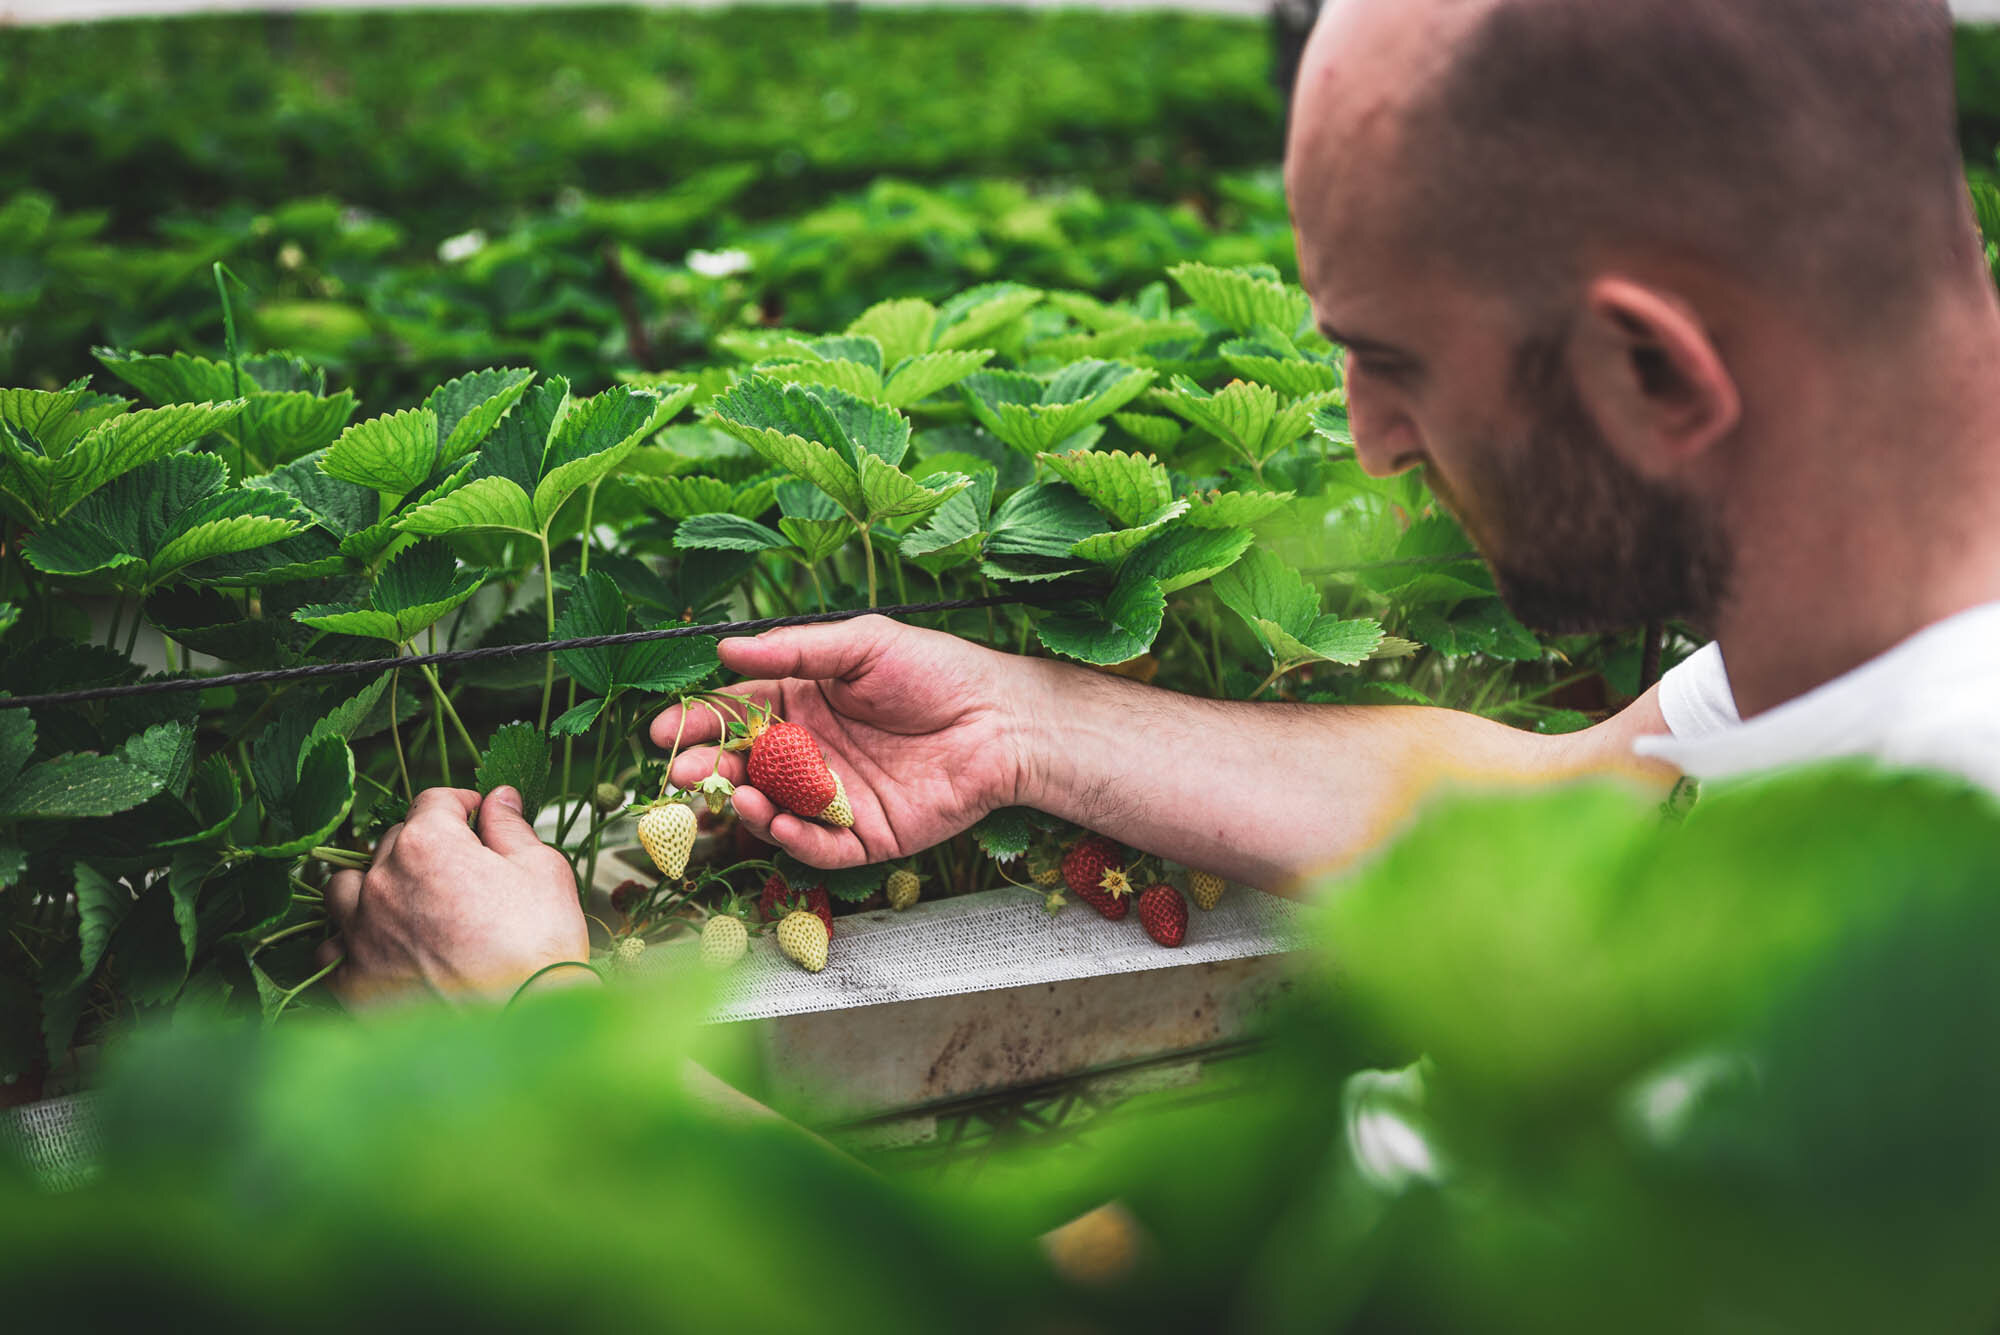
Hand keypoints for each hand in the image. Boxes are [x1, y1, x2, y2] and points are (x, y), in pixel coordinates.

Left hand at [319, 786, 588, 1005]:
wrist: (521, 1025)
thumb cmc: (538, 944)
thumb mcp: (542, 870)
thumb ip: (512, 827)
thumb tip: (500, 798)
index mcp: (427, 844)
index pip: (434, 802)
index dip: (462, 807)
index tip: (480, 821)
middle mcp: (382, 880)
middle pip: (392, 842)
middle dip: (424, 847)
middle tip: (460, 871)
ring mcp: (361, 932)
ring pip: (345, 888)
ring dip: (371, 885)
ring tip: (403, 902)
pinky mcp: (353, 980)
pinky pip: (334, 949)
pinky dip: (353, 943)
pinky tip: (380, 948)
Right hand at [651, 615, 1036, 867]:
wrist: (1002, 718)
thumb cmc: (936, 671)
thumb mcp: (862, 644)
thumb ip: (793, 651)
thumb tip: (724, 649)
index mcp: (802, 703)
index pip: (734, 714)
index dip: (697, 722)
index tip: (662, 729)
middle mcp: (810, 753)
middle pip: (742, 767)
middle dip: (706, 769)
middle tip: (683, 771)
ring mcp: (835, 798)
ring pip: (773, 810)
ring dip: (745, 804)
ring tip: (731, 792)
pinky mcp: (865, 836)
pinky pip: (819, 846)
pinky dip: (793, 838)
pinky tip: (776, 819)